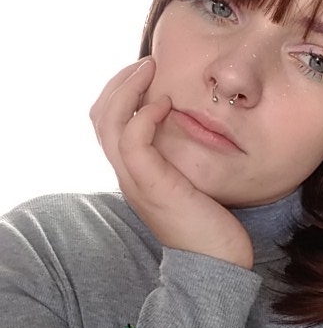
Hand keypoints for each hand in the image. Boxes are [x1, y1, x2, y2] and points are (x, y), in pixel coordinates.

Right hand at [90, 59, 253, 268]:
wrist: (217, 263)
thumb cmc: (210, 222)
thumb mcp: (190, 181)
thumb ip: (180, 158)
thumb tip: (188, 127)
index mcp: (133, 172)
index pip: (107, 124)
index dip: (120, 92)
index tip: (146, 72)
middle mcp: (126, 175)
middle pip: (100, 118)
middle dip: (120, 82)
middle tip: (147, 63)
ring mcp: (135, 181)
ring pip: (109, 124)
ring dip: (128, 90)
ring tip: (151, 70)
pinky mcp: (152, 186)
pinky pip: (133, 142)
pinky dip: (143, 116)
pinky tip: (165, 104)